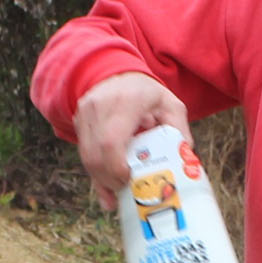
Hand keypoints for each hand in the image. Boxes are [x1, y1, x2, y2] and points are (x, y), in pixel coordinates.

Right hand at [72, 72, 190, 197]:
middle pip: (96, 154)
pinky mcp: (78, 122)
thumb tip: (183, 158)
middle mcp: (100, 107)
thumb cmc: (145, 92)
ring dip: (101, 179)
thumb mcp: (168, 104)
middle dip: (109, 179)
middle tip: (125, 189)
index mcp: (125, 101)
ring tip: (118, 191)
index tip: (129, 179)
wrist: (115, 72)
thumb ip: (179, 129)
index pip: (111, 141)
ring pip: (87, 156)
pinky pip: (83, 152)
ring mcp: (85, 114)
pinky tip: (106, 189)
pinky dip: (95, 172)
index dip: (117, 167)